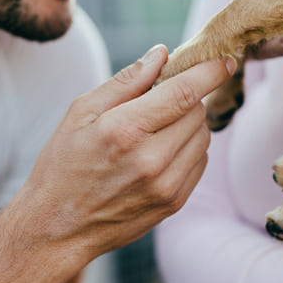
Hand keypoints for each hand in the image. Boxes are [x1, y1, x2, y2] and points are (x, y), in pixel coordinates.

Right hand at [15, 45, 235, 259]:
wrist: (58, 228)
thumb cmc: (63, 165)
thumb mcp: (80, 113)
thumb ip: (125, 82)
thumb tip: (161, 54)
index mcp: (125, 130)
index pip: (184, 93)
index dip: (210, 72)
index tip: (224, 60)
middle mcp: (151, 160)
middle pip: (198, 112)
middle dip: (186, 98)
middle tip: (160, 101)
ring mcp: (166, 185)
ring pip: (203, 137)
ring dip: (189, 125)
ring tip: (155, 130)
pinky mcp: (174, 203)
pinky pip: (200, 162)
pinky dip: (188, 149)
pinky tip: (159, 153)